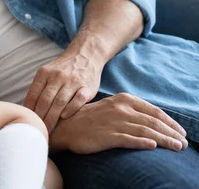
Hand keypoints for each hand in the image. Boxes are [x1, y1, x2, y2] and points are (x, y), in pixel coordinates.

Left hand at [24, 49, 101, 132]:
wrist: (85, 54)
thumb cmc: (62, 69)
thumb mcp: (47, 72)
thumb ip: (38, 88)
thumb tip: (26, 108)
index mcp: (44, 73)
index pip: (33, 95)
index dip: (29, 110)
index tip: (27, 122)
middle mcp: (58, 76)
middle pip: (45, 101)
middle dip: (40, 118)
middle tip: (37, 131)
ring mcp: (73, 81)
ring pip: (60, 102)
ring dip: (52, 118)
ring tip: (48, 130)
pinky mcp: (87, 86)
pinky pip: (78, 99)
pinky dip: (71, 109)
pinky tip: (65, 118)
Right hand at [50, 93, 188, 153]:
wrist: (63, 126)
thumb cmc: (88, 119)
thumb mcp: (111, 108)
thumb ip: (130, 112)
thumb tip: (151, 122)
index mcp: (123, 100)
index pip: (154, 111)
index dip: (170, 122)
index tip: (181, 132)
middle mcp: (120, 109)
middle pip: (153, 121)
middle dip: (172, 133)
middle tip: (184, 143)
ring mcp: (114, 122)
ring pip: (146, 131)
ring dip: (165, 140)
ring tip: (177, 148)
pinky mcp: (106, 135)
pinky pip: (129, 139)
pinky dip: (143, 143)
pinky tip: (153, 147)